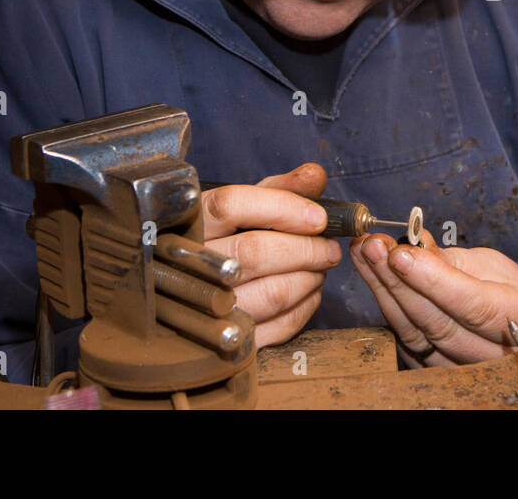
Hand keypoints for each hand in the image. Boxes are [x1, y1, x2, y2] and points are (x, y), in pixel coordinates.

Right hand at [201, 162, 339, 347]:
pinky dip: (304, 308)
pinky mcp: (225, 341)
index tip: (318, 217)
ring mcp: (205, 305)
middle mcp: (190, 262)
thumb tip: (316, 175)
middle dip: (306, 249)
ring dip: (309, 279)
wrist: (188, 290)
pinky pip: (276, 327)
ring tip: (320, 268)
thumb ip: (279, 188)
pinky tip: (308, 293)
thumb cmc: (225, 239)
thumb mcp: (243, 207)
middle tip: (329, 248)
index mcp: (192, 220)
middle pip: (255, 252)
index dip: (282, 208)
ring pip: (270, 293)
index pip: (231, 206)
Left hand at [350, 232, 517, 366]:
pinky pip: (406, 343)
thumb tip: (414, 245)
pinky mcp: (437, 370)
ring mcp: (463, 368)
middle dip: (398, 281)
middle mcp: (493, 352)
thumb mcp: (494, 266)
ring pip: (415, 334)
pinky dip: (387, 308)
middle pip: (436, 321)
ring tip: (364, 255)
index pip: (471, 304)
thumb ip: (454, 261)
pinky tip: (373, 280)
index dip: (433, 281)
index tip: (401, 255)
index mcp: (517, 317)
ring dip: (384, 291)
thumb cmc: (509, 292)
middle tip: (373, 247)